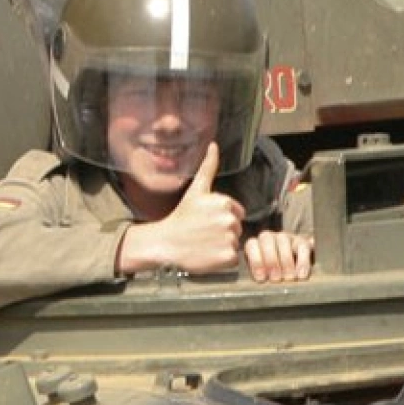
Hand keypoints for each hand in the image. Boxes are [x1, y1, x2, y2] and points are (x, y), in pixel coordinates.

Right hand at [117, 142, 244, 274]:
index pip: (237, 212)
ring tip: (205, 242)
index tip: (207, 220)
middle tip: (204, 231)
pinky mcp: (228, 257)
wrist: (166, 243)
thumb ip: (208, 167)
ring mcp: (229, 239)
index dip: (223, 216)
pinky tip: (208, 253)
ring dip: (223, 244)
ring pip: (235, 242)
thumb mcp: (195, 190)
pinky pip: (233, 258)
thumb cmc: (180, 218)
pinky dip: (223, 259)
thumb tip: (214, 145)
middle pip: (237, 227)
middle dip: (223, 230)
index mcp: (224, 203)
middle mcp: (229, 220)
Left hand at [244, 230, 313, 282]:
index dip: (255, 261)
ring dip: (286, 261)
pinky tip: (301, 275)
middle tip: (275, 279)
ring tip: (288, 278)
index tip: (261, 278)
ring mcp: (287, 237)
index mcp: (256, 245)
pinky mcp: (302, 242)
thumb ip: (259, 275)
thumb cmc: (275, 276)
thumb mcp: (264, 276)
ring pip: (283, 240)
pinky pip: (302, 247)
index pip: (251, 245)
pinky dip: (302, 262)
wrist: (297, 269)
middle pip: (266, 239)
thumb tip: (261, 280)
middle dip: (271, 260)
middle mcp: (270, 237)